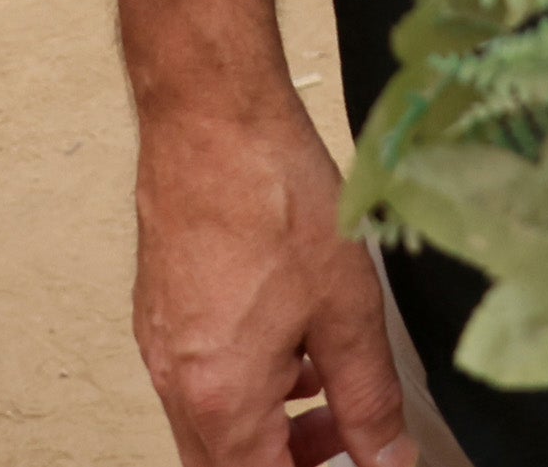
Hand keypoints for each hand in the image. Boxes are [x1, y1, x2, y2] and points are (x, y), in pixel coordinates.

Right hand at [134, 83, 414, 466]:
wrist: (211, 115)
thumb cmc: (269, 194)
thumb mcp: (347, 310)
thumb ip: (369, 400)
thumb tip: (386, 458)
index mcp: (221, 396)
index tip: (350, 461)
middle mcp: (177, 378)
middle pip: (225, 466)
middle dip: (287, 464)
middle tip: (345, 442)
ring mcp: (161, 342)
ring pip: (210, 424)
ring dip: (267, 429)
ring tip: (327, 393)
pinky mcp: (160, 307)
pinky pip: (198, 377)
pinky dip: (244, 386)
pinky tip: (290, 344)